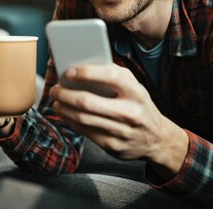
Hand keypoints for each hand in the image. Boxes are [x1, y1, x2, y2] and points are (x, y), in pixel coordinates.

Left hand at [50, 64, 187, 177]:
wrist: (157, 139)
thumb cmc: (139, 106)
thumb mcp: (135, 87)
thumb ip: (113, 75)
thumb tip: (82, 66)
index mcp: (135, 92)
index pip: (109, 76)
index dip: (85, 73)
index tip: (68, 72)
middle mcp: (130, 112)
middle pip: (87, 102)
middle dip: (65, 94)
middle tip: (55, 89)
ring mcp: (121, 132)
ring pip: (83, 119)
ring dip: (64, 108)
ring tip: (57, 100)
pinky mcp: (113, 146)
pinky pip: (85, 132)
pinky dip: (71, 121)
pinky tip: (66, 114)